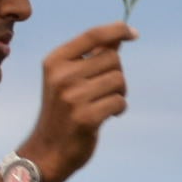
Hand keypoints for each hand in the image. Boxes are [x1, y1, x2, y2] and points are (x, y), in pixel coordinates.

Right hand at [19, 22, 135, 181]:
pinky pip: (119, 102)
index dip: (117, 30)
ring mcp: (72, 97)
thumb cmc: (63, 112)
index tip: (133, 33)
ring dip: (119, 93)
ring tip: (104, 104)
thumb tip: (119, 34)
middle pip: (113, 59)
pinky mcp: (85, 117)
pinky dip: (118, 109)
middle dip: (117, 73)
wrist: (47, 150)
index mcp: (55, 61)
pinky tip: (106, 116)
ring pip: (119, 80)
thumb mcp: (68, 79)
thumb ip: (92, 56)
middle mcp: (62, 76)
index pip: (93, 35)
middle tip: (105, 91)